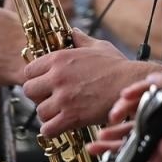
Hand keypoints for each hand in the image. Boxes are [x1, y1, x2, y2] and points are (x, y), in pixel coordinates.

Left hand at [19, 32, 141, 136]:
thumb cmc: (117, 66)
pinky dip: (52, 129)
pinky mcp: (72, 117)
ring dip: (47, 114)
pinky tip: (60, 125)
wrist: (132, 84)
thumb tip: (72, 32)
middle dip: (38, 96)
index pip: (28, 70)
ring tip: (58, 113)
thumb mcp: (97, 46)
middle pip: (28, 90)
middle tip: (50, 98)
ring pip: (39, 111)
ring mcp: (64, 98)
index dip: (35, 78)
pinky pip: (48, 129)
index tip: (44, 83)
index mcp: (59, 59)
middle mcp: (57, 77)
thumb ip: (80, 39)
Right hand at [89, 80, 161, 161]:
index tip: (124, 95)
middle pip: (135, 107)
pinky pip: (126, 146)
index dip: (138, 91)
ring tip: (100, 137)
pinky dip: (112, 148)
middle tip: (113, 117)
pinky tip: (98, 149)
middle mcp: (159, 115)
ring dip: (113, 132)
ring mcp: (151, 131)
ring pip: (128, 128)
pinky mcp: (146, 148)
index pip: (153, 90)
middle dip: (121, 111)